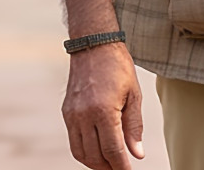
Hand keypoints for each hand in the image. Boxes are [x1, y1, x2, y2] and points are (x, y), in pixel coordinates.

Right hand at [62, 41, 143, 169]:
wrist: (94, 46)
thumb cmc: (118, 67)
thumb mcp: (134, 94)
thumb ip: (134, 126)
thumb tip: (137, 154)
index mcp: (104, 110)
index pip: (112, 150)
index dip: (121, 166)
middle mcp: (84, 116)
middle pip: (95, 156)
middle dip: (109, 167)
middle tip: (120, 168)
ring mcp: (72, 115)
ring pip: (81, 152)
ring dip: (95, 163)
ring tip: (110, 163)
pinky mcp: (66, 113)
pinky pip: (74, 141)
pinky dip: (84, 152)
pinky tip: (97, 151)